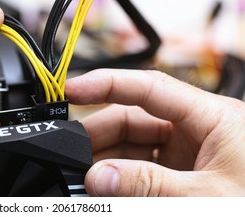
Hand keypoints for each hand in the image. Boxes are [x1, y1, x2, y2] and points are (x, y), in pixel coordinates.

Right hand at [65, 69, 244, 195]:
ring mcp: (187, 154)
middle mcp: (196, 130)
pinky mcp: (181, 175)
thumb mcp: (205, 198)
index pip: (149, 87)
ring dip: (106, 161)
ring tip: (84, 178)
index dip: (106, 84)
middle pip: (133, 118)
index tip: (72, 90)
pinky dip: (120, 177)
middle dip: (99, 135)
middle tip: (70, 155)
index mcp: (211, 118)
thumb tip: (98, 177)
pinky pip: (141, 168)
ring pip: (133, 146)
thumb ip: (148, 186)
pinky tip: (104, 188)